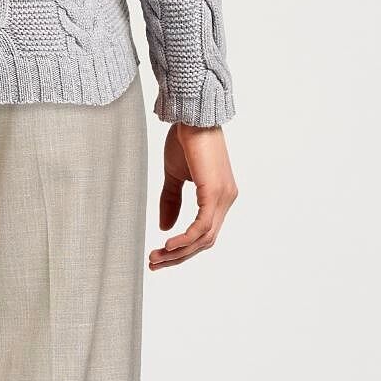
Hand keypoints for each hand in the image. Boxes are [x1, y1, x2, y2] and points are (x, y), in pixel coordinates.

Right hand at [150, 124, 237, 271]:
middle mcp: (226, 199)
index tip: (159, 256)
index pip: (204, 233)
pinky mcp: (215, 193)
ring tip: (156, 257)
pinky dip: (185, 239)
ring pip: (203, 238)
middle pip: (204, 241)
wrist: (192, 116)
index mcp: (219, 196)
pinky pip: (202, 226)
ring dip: (178, 252)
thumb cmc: (185, 140)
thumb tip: (164, 227)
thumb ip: (171, 201)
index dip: (182, 249)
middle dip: (178, 256)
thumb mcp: (175, 176)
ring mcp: (223, 197)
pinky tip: (169, 244)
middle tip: (154, 263)